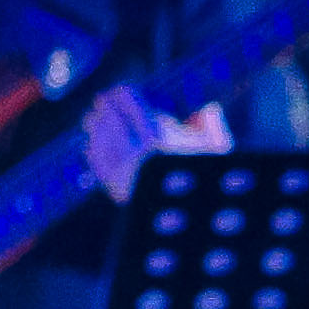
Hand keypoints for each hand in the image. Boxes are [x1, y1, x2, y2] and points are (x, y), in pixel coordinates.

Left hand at [80, 85, 233, 205]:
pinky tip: (88, 146)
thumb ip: (213, 128)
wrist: (188, 219)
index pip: (133, 108)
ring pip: (102, 143)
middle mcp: (138, 154)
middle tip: (99, 101)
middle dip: (105, 109)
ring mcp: (124, 173)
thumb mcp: (219, 153)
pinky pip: (100, 167)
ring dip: (95, 129)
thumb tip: (208, 108)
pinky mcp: (117, 191)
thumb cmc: (207, 182)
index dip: (123, 96)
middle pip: (114, 123)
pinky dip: (94, 155)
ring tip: (90, 119)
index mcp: (161, 139)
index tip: (118, 89)